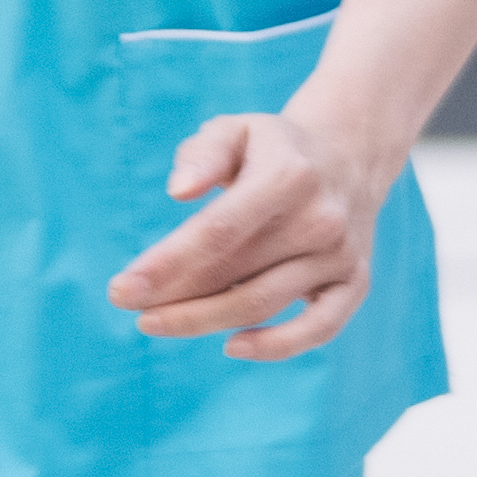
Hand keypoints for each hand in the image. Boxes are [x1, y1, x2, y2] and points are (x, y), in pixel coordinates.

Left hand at [110, 92, 403, 361]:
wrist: (351, 157)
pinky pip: (319, 328)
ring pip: (261, 303)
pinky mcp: (355, 282)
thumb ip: (203, 154)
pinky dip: (277, 347)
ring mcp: (341, 254)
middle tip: (128, 305)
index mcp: (289, 176)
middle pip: (233, 274)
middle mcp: (321, 219)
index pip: (218, 231)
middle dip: (172, 297)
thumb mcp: (236, 130)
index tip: (121, 290)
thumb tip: (179, 191)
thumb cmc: (274, 150)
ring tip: (154, 321)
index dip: (166, 266)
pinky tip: (231, 347)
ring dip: (202, 321)